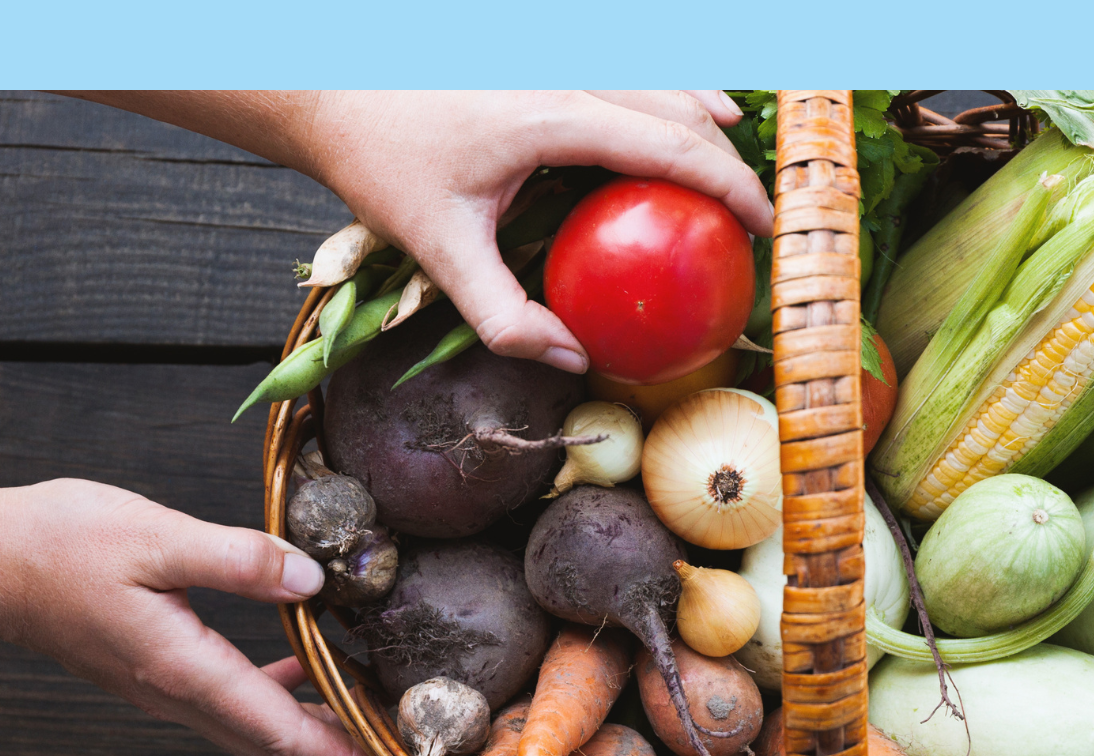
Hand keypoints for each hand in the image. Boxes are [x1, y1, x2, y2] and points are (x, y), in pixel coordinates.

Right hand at [0, 479, 387, 755]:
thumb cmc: (52, 545)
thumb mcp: (155, 536)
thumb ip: (239, 560)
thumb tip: (309, 581)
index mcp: (184, 670)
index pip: (283, 734)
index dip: (347, 751)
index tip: (398, 755)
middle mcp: (175, 693)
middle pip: (275, 748)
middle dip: (344, 752)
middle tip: (403, 739)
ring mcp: (161, 688)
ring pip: (254, 729)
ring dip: (315, 727)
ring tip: (370, 706)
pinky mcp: (152, 670)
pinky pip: (230, 701)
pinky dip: (278, 695)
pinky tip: (303, 663)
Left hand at [63, 90, 773, 373]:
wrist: (329, 87)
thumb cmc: (382, 165)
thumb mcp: (439, 251)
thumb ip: (505, 317)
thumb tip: (575, 362)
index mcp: (556, 115)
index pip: (672, 146)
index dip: (729, 185)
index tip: (763, 227)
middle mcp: (569, 73)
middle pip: (680, 107)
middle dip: (728, 157)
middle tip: (756, 216)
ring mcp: (559, 57)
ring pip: (660, 75)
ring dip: (704, 115)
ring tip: (737, 160)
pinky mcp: (544, 55)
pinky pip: (629, 70)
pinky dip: (667, 93)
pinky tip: (687, 109)